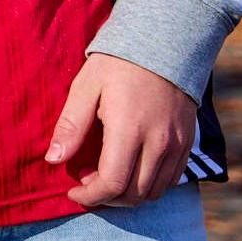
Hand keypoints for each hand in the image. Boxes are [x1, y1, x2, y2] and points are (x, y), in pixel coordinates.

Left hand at [46, 52, 197, 206]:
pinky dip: (148, 184)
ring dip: (128, 194)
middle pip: (134, 194)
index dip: (89, 197)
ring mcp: (177, 144)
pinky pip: (171, 179)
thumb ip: (71, 126)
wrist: (165, 42)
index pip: (112, 183)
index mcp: (130, 130)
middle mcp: (159, 143)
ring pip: (154, 191)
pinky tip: (130, 169)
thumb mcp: (85, 88)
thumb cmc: (118, 64)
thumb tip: (53, 159)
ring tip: (106, 176)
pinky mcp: (187, 142)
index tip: (73, 192)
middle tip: (86, 182)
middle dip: (106, 198)